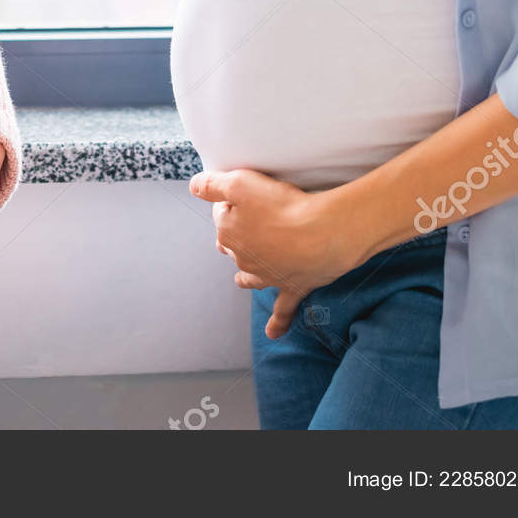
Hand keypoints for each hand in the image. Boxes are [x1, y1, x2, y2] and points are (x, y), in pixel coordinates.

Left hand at [189, 168, 364, 338]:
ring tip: (240, 280)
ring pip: (250, 277)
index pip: (221, 215)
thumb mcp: (241, 183)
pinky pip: (283, 310)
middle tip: (247, 226)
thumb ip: (212, 185)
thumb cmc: (283, 206)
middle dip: (235, 238)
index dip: (229, 203)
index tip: (241, 195)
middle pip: (234, 246)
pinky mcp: (292, 287)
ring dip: (245, 277)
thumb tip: (194, 187)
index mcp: (229, 233)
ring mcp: (267, 276)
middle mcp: (244, 258)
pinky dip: (278, 323)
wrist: (323, 234)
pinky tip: (273, 334)